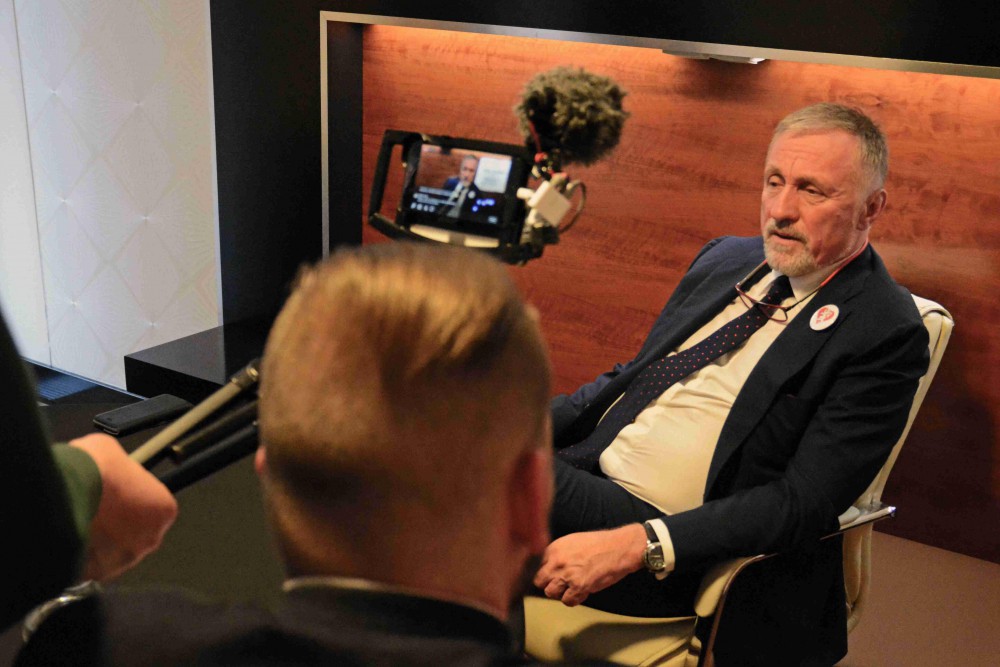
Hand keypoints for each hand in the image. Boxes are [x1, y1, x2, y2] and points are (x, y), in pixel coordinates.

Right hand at [69, 434, 177, 580]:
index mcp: (164, 510)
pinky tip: (70, 538)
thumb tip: (112, 471)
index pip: (154, 510)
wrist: (67, 488)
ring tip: (80, 523)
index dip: (133, 502)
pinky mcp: (95, 573)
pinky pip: (89, 567)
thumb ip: (122, 471)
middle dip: (117, 526)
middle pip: (135, 535)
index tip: (117, 496)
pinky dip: (80, 557)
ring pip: (112, 554)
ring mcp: (123, 560)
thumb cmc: (97, 468)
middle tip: (97, 511)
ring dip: (99, 544)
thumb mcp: (116, 454)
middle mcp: (150, 539)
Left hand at [533, 523, 645, 605]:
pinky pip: (567, 601)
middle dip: (550, 584)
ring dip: (561, 593)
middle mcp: (556, 561)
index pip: (538, 566)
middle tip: (562, 584)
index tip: (555, 575)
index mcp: (554, 548)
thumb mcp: (573, 542)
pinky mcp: (578, 586)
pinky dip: (575, 599)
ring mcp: (566, 574)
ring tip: (573, 588)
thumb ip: (559, 554)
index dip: (548, 572)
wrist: (619, 547)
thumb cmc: (600, 544)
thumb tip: (550, 567)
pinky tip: (583, 592)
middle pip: (540, 581)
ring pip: (551, 593)